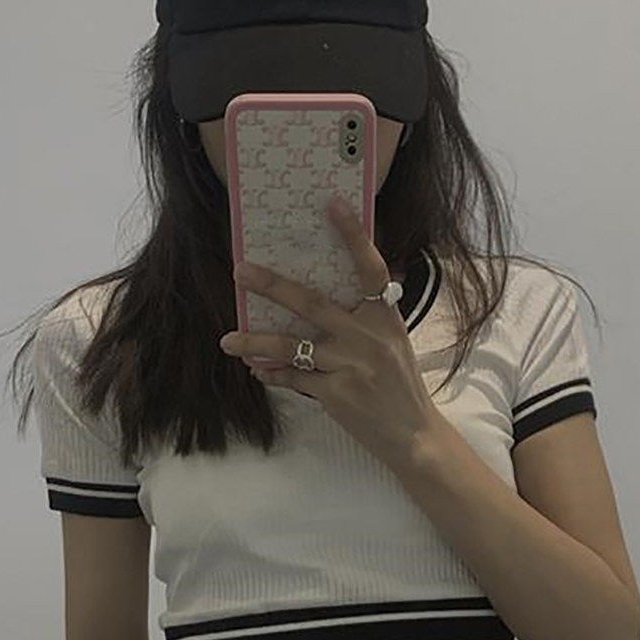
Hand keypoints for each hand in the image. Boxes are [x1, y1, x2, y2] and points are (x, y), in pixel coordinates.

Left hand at [218, 194, 438, 467]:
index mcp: (385, 317)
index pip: (369, 269)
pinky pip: (294, 378)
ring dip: (255, 342)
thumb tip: (321, 295)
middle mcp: (368, 336)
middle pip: (312, 303)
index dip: (352, 236)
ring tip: (227, 341)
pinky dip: (273, 374)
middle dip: (272, 285)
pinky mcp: (336, 393)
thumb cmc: (399, 385)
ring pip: (292, 346)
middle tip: (240, 270)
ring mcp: (351, 365)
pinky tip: (257, 370)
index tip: (332, 204)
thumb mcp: (392, 342)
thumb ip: (365, 317)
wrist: (413, 435)